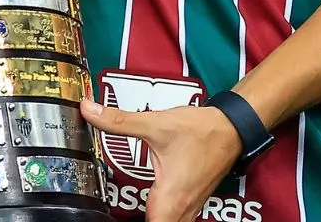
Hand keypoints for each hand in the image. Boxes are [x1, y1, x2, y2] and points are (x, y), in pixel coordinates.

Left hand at [80, 99, 240, 221]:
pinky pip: (175, 218)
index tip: (112, 217)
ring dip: (152, 219)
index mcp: (171, 196)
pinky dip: (161, 216)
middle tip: (116, 213)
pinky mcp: (192, 199)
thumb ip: (119, 120)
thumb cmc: (200, 130)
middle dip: (137, 221)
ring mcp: (189, 205)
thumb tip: (89, 111)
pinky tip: (151, 207)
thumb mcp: (155, 123)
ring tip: (128, 212)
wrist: (231, 127)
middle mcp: (181, 206)